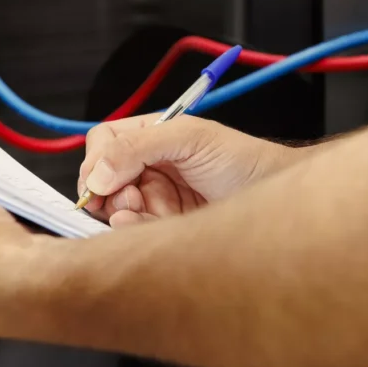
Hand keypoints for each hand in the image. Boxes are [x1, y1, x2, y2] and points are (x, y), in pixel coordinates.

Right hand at [78, 114, 300, 227]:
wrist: (271, 198)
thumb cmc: (240, 160)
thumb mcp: (190, 139)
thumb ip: (140, 146)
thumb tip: (98, 172)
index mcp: (149, 136)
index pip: (104, 142)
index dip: (96, 160)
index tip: (99, 181)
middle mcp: (146, 165)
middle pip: (101, 179)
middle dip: (105, 191)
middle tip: (124, 197)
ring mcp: (153, 197)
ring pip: (114, 208)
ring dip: (121, 211)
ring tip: (140, 209)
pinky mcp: (162, 226)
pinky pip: (133, 230)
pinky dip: (135, 230)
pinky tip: (151, 225)